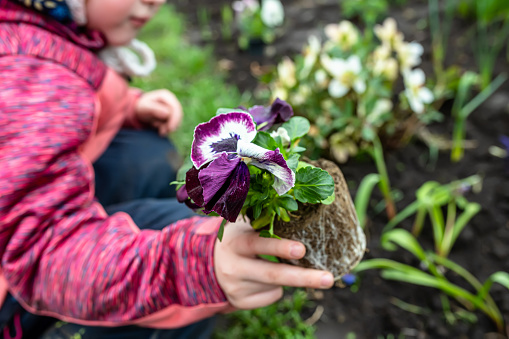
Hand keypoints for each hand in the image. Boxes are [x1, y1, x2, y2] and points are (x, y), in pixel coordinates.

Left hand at [135, 89, 182, 135]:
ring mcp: (173, 108)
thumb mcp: (145, 107)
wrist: (140, 111)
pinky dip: (168, 128)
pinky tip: (160, 129)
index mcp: (166, 96)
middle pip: (178, 115)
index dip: (175, 119)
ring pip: (177, 120)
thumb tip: (168, 113)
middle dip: (172, 125)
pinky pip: (174, 124)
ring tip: (158, 129)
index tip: (170, 129)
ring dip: (168, 127)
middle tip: (163, 133)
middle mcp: (171, 101)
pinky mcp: (172, 115)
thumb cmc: (142, 108)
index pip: (175, 108)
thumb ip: (155, 109)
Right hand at [214, 219, 333, 309]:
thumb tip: (304, 215)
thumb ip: (266, 223)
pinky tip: (261, 278)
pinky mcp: (239, 302)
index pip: (259, 244)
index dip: (280, 247)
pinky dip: (275, 288)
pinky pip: (271, 296)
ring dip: (287, 276)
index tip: (302, 249)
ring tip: (277, 264)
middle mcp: (233, 267)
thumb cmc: (239, 238)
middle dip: (302, 277)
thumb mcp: (245, 227)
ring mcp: (235, 287)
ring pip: (275, 286)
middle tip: (328, 278)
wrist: (209, 263)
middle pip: (272, 274)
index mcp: (236, 243)